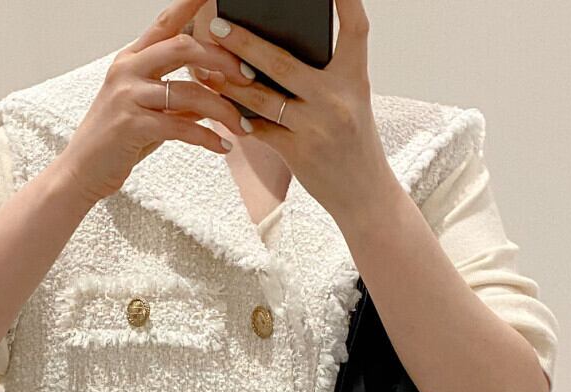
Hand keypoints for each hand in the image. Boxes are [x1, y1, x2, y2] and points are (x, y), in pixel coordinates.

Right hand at [60, 0, 255, 204]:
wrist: (82, 172)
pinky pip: (181, 126)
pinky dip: (207, 137)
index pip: (165, 23)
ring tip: (240, 126)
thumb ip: (180, 100)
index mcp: (131, 59)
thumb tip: (215, 92)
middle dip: (221, 59)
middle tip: (247, 75)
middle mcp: (128, 69)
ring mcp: (128, 95)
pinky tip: (222, 146)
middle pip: (183, 47)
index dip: (190, 4)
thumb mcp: (150, 113)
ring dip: (222, 108)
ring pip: (188, 90)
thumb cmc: (116, 142)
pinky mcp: (132, 125)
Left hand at [203, 0, 400, 224]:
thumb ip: (322, 77)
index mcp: (355, 77)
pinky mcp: (300, 153)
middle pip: (282, 62)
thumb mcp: (350, 101)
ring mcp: (318, 126)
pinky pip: (260, 131)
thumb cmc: (352, 141)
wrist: (363, 193)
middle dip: (244, 43)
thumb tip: (270, 57)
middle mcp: (338, 98)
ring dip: (230, 84)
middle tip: (217, 25)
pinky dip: (240, 120)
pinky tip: (222, 109)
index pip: (355, 28)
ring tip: (207, 71)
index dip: (346, 0)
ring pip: (262, 98)